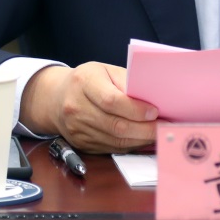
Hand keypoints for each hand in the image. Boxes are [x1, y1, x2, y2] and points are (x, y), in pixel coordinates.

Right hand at [19, 62, 157, 153]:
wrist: (56, 98)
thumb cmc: (87, 80)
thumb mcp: (105, 71)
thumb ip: (126, 81)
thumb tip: (151, 99)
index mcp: (83, 83)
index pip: (111, 101)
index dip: (135, 109)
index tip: (154, 111)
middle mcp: (76, 107)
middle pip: (115, 125)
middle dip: (144, 129)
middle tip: (163, 127)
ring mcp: (77, 129)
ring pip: (114, 140)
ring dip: (140, 139)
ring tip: (157, 134)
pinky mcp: (81, 144)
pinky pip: (110, 148)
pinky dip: (130, 145)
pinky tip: (142, 139)